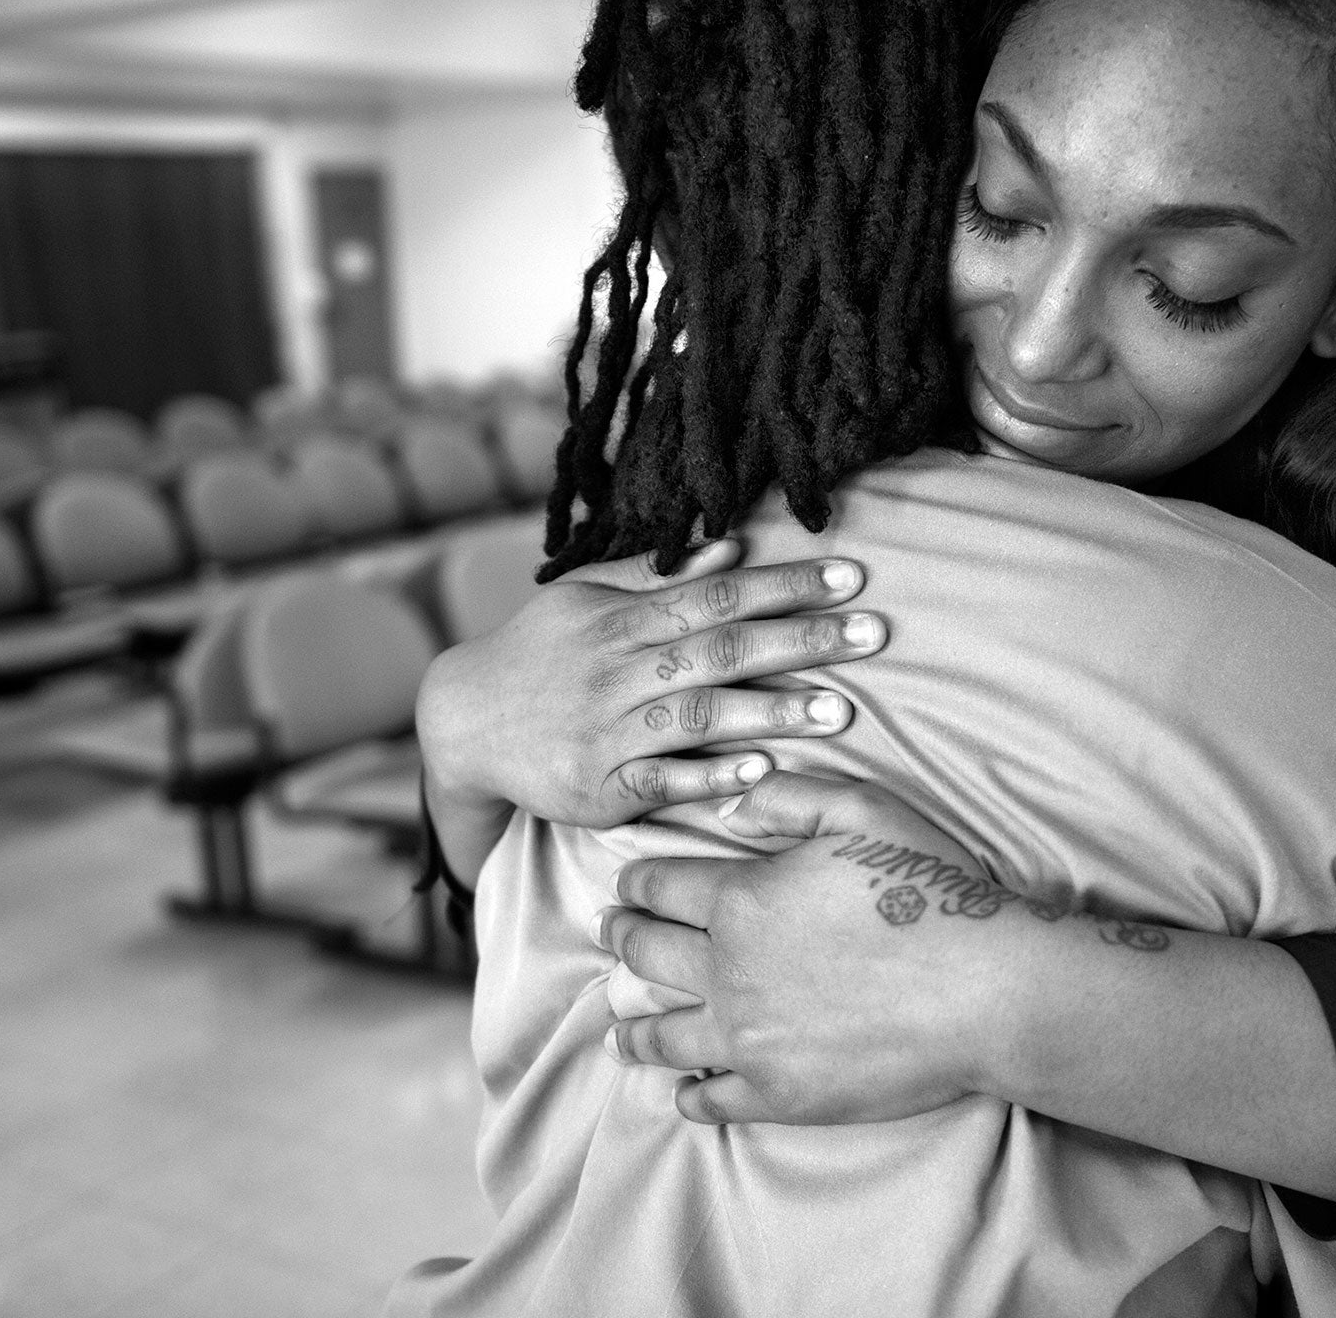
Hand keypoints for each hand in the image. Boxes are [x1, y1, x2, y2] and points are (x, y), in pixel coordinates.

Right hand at [416, 540, 887, 830]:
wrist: (461, 722)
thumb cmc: (540, 654)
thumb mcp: (587, 599)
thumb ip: (659, 578)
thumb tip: (734, 546)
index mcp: (623, 618)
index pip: (719, 594)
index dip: (787, 584)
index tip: (851, 576)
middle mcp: (618, 669)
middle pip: (722, 649)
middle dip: (802, 640)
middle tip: (874, 634)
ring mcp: (608, 730)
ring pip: (699, 715)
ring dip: (772, 711)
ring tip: (840, 710)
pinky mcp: (598, 788)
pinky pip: (661, 781)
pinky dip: (711, 774)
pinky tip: (762, 768)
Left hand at [594, 772, 1007, 1125]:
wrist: (983, 990)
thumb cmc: (930, 890)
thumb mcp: (863, 808)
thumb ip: (787, 798)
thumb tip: (732, 810)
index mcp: (740, 899)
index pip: (660, 887)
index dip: (637, 883)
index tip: (627, 887)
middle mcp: (727, 972)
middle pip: (648, 956)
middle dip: (623, 940)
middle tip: (612, 935)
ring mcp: (748, 1040)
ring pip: (664, 1034)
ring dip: (634, 1027)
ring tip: (621, 1028)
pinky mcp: (779, 1093)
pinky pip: (711, 1098)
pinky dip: (688, 1094)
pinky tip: (684, 1091)